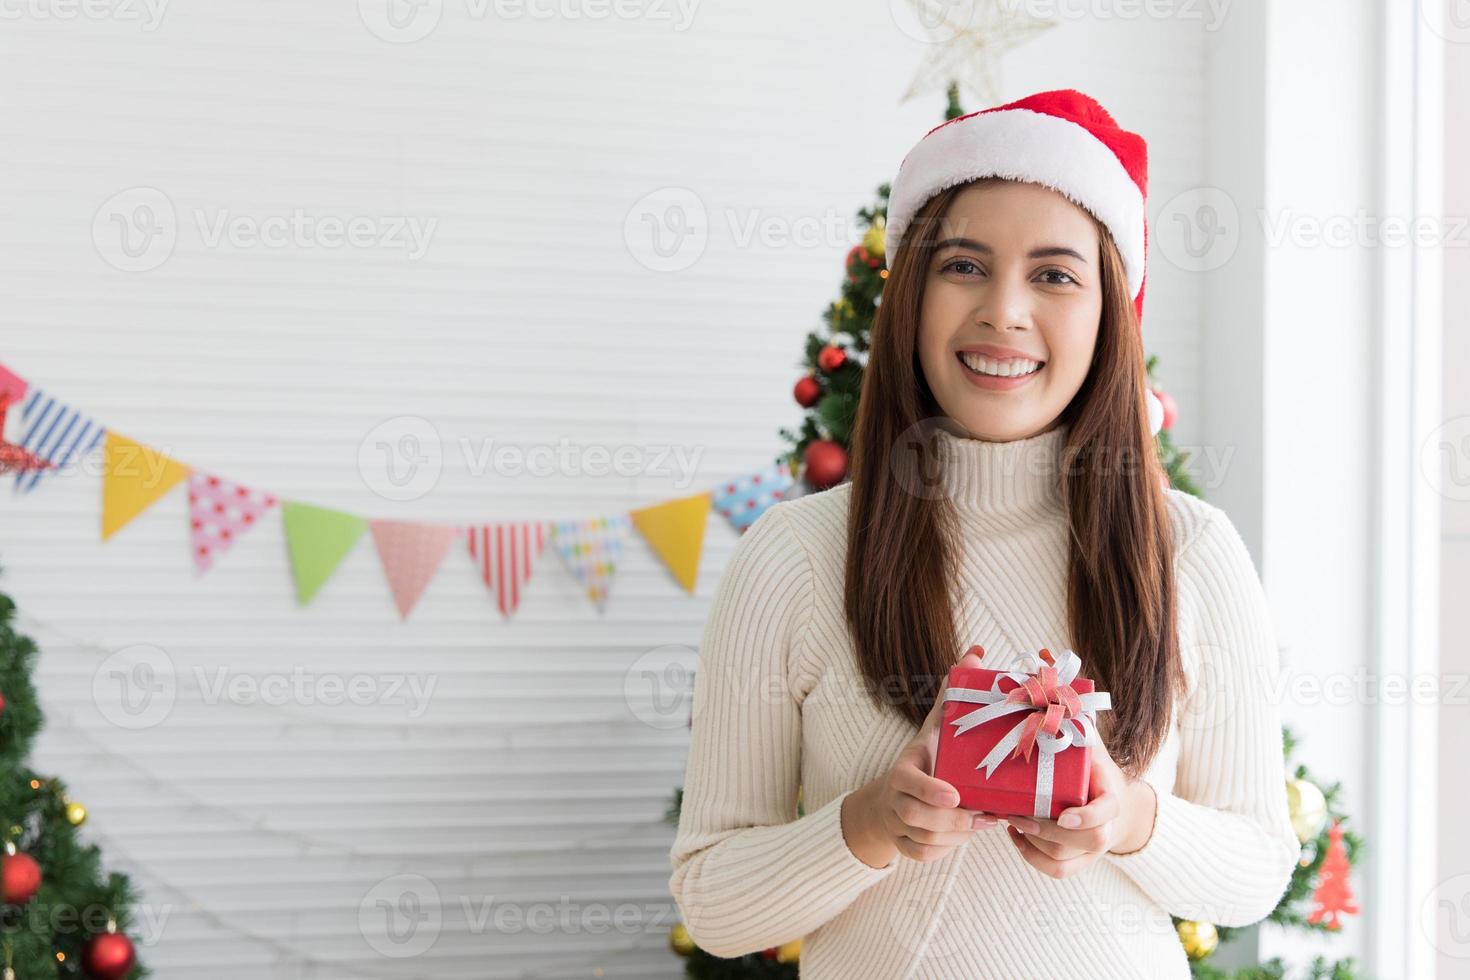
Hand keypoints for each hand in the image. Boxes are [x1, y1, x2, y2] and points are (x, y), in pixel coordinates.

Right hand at [842, 646, 998, 865]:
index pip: (906, 781)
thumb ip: (955, 694)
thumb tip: (977, 651)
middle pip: (914, 816)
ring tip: (980, 823)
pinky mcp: (903, 845)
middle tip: (982, 815)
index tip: (955, 796)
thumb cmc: (928, 755)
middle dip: (951, 821)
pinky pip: (922, 854)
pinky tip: (964, 835)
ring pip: (923, 839)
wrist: (895, 796)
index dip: (928, 791)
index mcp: (903, 767)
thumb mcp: (938, 726)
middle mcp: (894, 796)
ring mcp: (895, 823)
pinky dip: (945, 849)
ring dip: (954, 836)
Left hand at [1001, 728, 1157, 879]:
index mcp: (1111, 798)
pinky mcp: (1079, 861)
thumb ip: (1076, 722)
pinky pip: (1058, 871)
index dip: (1087, 817)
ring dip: (1034, 843)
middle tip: (1018, 814)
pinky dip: (1032, 858)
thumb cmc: (1092, 766)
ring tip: (1012, 820)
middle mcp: (1107, 829)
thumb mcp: (1088, 742)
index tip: (1064, 816)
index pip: (1107, 813)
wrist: (1111, 799)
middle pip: (1088, 842)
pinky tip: (1016, 836)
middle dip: (1049, 831)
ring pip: (1065, 860)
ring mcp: (1093, 850)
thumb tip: (1050, 689)